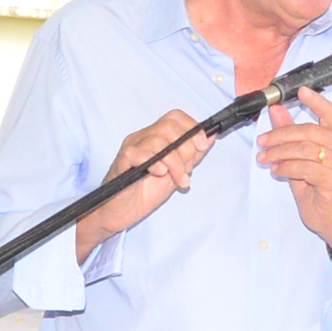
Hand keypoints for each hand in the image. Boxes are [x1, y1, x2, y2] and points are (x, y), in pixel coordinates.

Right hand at [74, 109, 207, 258]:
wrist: (121, 213)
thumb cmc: (144, 193)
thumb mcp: (176, 173)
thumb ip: (191, 156)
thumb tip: (210, 137)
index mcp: (155, 137)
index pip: (175, 117)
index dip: (192, 127)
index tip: (202, 145)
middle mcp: (142, 138)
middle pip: (168, 125)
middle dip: (186, 147)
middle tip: (189, 169)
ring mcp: (131, 149)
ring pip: (157, 140)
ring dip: (175, 163)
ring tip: (179, 180)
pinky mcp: (122, 162)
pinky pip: (138, 153)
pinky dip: (154, 162)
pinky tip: (160, 174)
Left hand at [257, 91, 331, 260]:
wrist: (331, 216)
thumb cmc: (318, 185)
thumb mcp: (301, 155)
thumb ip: (291, 131)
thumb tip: (276, 110)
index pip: (330, 113)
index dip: (316, 101)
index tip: (301, 90)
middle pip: (309, 131)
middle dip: (281, 134)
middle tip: (263, 141)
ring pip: (304, 149)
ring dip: (279, 153)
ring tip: (266, 158)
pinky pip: (304, 168)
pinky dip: (286, 168)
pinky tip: (277, 171)